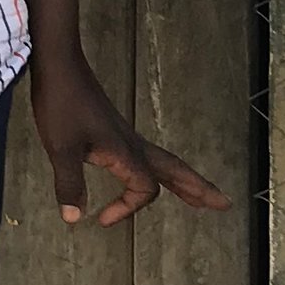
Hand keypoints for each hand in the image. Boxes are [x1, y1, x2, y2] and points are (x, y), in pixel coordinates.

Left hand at [29, 52, 230, 226]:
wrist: (60, 65)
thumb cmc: (61, 102)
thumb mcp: (61, 147)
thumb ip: (70, 184)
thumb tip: (75, 218)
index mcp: (125, 151)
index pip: (145, 189)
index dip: (128, 208)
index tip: (101, 219)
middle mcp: (132, 143)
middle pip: (175, 170)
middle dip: (199, 188)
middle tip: (223, 204)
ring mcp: (126, 135)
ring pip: (164, 162)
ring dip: (184, 180)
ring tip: (199, 195)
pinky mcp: (115, 129)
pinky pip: (148, 155)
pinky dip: (160, 170)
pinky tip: (151, 172)